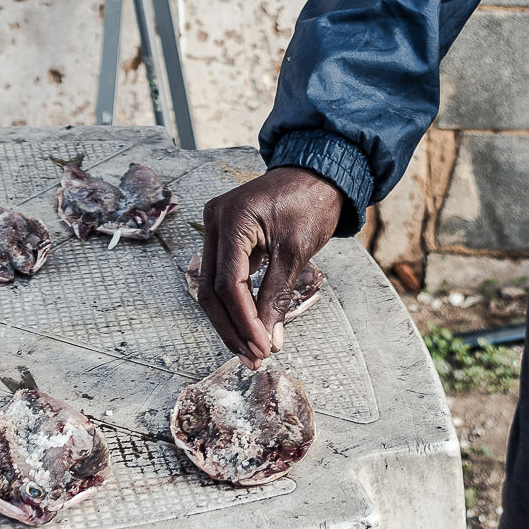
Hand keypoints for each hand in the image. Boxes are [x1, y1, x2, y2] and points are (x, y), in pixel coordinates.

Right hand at [194, 167, 343, 362]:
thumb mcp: (296, 251)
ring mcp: (216, 227)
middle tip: (252, 357)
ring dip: (231, 320)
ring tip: (251, 349)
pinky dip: (236, 302)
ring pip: (213, 287)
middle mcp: (214, 221)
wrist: (318, 172)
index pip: (228, 283)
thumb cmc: (311, 201)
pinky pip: (223, 276)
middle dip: (231, 327)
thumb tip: (270, 339)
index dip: (243, 321)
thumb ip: (278, 295)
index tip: (262, 348)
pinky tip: (249, 325)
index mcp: (231, 219)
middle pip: (210, 289)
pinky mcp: (225, 235)